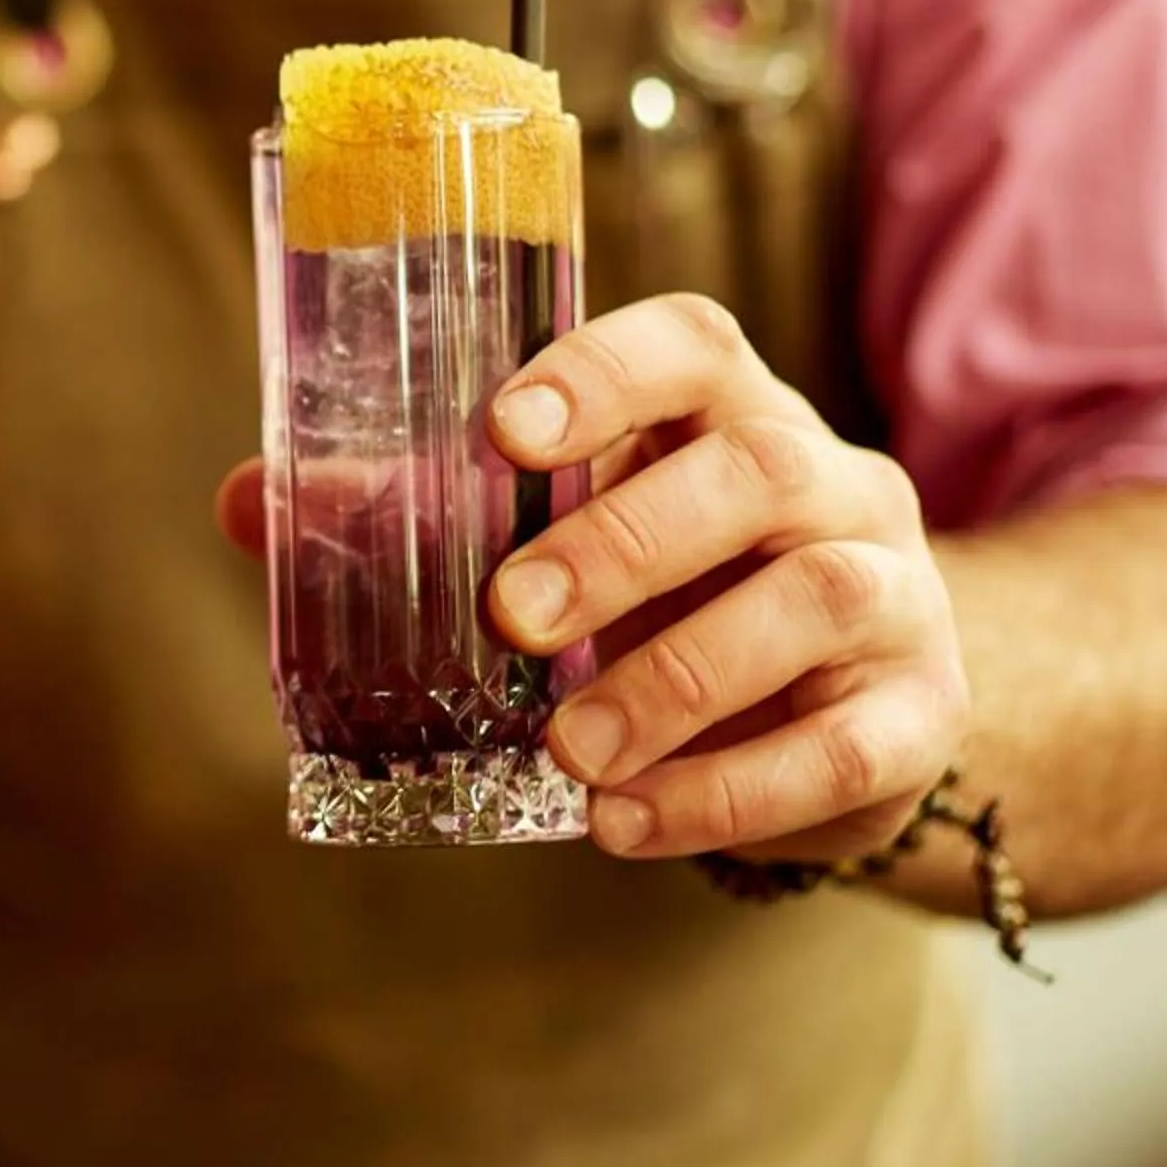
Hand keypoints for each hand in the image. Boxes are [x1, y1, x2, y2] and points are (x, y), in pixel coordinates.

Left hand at [219, 294, 968, 864]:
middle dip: (626, 539)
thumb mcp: (559, 546)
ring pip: (816, 600)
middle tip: (511, 615)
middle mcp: (829, 483)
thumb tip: (248, 501)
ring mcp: (894, 595)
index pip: (694, 345)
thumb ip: (413, 517)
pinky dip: (726, 792)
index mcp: (729, 415)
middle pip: (756, 468)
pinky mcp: (918, 717)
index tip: (504, 430)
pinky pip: (841, 747)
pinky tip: (623, 822)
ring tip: (566, 744)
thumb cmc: (668, 602)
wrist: (849, 717)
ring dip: (678, 676)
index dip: (603, 373)